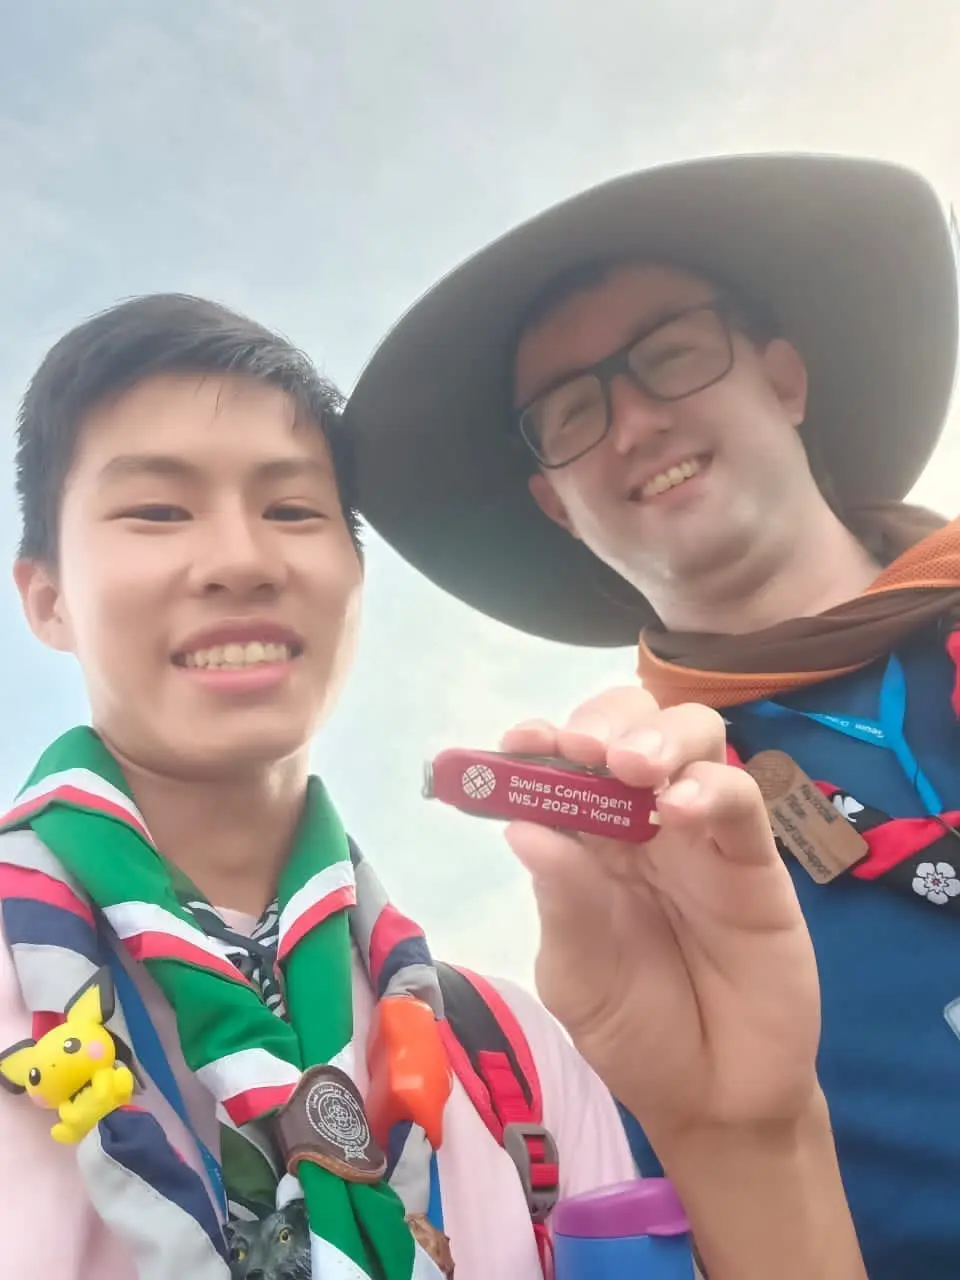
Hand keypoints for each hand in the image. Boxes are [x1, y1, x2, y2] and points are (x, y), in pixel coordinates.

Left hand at [502, 685, 820, 1142]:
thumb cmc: (636, 1031)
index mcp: (588, 841)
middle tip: (582, 748)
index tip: (520, 740)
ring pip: (694, 741)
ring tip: (630, 767)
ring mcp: (702, 835)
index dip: (543, 742)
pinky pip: (742, 801)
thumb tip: (521, 828)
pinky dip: (713, 788)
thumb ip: (562, 905)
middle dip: (604, 720)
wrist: (716, 1098)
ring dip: (659, 736)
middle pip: (633, 728)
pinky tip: (680, 809)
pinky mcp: (755, 861)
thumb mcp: (579, 978)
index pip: (566, 766)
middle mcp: (643, 823)